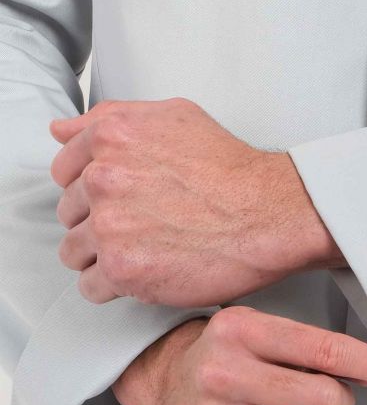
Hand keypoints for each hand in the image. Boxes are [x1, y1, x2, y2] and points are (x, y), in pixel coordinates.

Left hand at [49, 98, 344, 304]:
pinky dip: (114, 286)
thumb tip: (59, 131)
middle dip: (99, 222)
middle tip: (142, 227)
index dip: (92, 190)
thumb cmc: (230, 168)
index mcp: (110, 137)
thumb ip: (109, 119)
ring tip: (143, 253)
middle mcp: (103, 177)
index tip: (122, 200)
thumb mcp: (174, 117)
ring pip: (75, 251)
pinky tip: (144, 274)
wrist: (269, 213)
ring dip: (102, 256)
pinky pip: (91, 287)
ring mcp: (110, 225)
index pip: (65, 171)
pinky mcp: (123, 269)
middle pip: (69, 214)